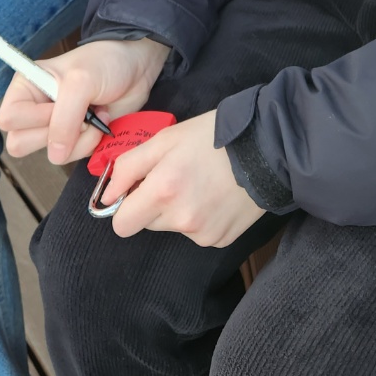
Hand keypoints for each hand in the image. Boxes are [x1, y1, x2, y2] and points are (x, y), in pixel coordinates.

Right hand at [0, 37, 169, 163]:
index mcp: (25, 88)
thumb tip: (55, 153)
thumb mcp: (81, 82)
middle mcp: (34, 109)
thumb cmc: (105, 62)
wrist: (135, 66)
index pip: (9, 119)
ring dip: (78, 140)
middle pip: (21, 143)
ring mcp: (55, 127)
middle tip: (78, 114)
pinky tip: (101, 121)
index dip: (35, 119)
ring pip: (51, 155)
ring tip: (95, 116)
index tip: (60, 105)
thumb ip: (64, 118)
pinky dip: (90, 143)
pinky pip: (73, 157)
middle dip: (56, 135)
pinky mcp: (75, 140)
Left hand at [103, 111, 264, 246]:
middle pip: (147, 224)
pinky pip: (197, 232)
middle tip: (176, 176)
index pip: (121, 225)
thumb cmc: (212, 136)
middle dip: (154, 204)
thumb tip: (107, 195)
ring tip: (202, 182)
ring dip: (178, 210)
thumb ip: (128, 167)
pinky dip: (201, 217)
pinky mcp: (221, 239)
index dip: (126, 206)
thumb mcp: (165, 138)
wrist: (267, 148)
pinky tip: (216, 195)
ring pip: (172, 227)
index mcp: (163, 191)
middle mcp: (182, 219)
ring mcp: (203, 233)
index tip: (139, 189)